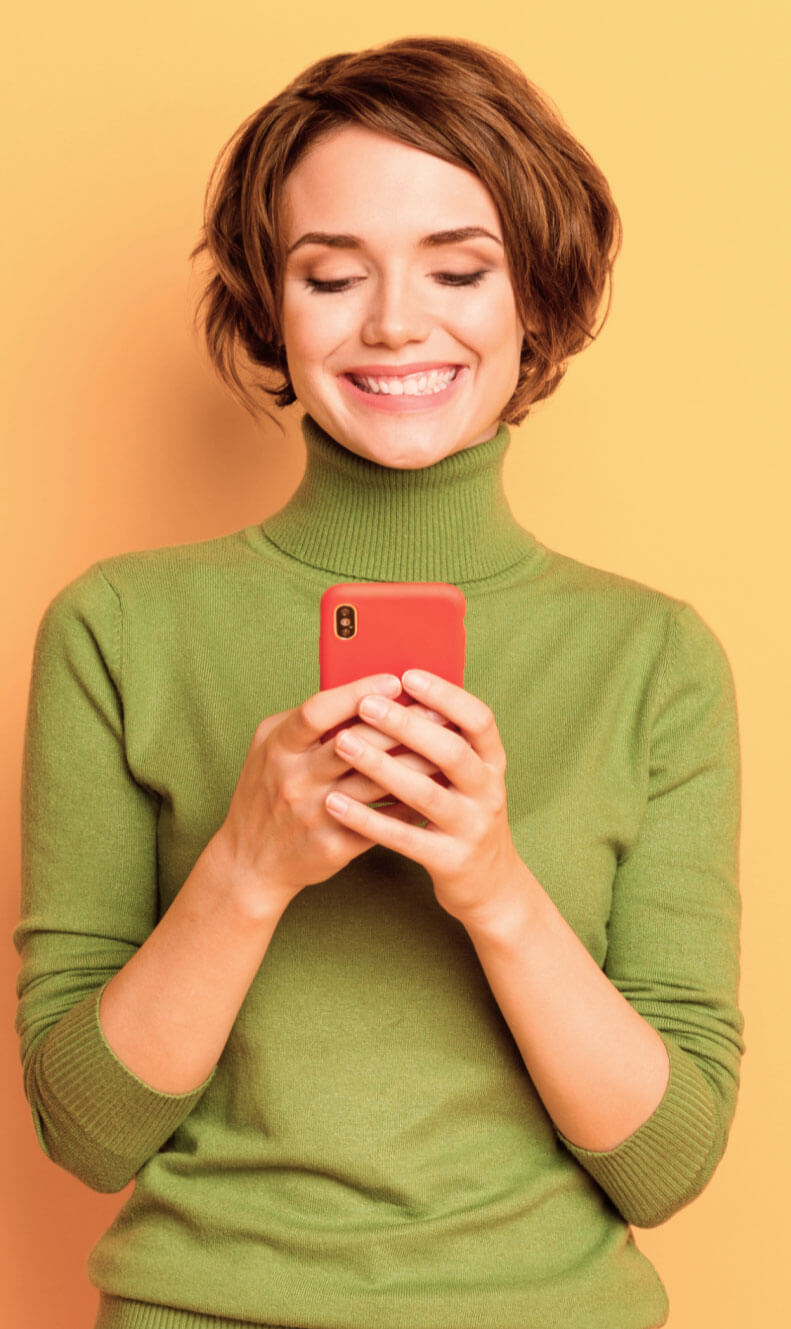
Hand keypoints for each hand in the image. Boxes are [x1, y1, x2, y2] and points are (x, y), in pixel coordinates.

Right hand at [212, 672, 446, 913]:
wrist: (249, 862)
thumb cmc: (266, 793)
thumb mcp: (269, 749)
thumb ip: (306, 723)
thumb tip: (361, 693)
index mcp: (278, 748)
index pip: (317, 712)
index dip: (356, 693)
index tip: (393, 681)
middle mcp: (294, 779)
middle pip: (355, 743)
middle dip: (402, 724)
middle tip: (439, 711)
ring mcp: (314, 815)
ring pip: (376, 783)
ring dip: (417, 764)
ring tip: (450, 747)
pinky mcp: (333, 846)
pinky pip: (382, 821)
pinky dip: (410, 804)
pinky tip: (436, 789)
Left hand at [323, 669, 522, 921]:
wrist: (489, 885)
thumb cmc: (462, 814)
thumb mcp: (464, 775)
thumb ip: (438, 740)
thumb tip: (389, 692)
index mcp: (491, 762)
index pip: (479, 720)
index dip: (446, 696)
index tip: (407, 676)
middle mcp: (488, 791)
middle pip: (451, 752)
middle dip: (407, 726)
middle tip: (367, 703)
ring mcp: (471, 827)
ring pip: (426, 794)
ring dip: (382, 766)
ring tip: (343, 744)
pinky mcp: (450, 861)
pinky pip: (404, 837)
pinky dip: (369, 819)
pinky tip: (335, 802)